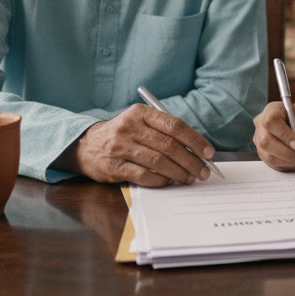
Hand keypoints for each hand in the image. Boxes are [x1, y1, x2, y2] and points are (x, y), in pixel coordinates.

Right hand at [65, 104, 213, 185]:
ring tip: (190, 178)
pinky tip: (169, 182)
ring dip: (179, 173)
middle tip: (203, 171)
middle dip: (191, 161)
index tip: (208, 152)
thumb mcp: (139, 124)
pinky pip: (144, 175)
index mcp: (140, 113)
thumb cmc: (122, 135)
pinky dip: (160, 180)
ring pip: (158, 161)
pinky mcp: (114, 166)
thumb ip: (164, 132)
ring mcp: (120, 147)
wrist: (85, 146)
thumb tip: (196, 151)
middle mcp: (129, 127)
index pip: (174, 125)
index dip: (195, 140)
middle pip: (169, 145)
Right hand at [254, 101, 294, 170]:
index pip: (271, 122)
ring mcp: (260, 140)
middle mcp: (261, 124)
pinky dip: (288, 165)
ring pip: (268, 155)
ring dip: (289, 161)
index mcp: (272, 110)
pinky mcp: (263, 153)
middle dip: (287, 153)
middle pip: (265, 141)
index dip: (283, 135)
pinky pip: (272, 163)